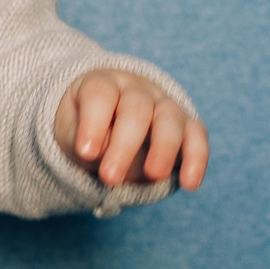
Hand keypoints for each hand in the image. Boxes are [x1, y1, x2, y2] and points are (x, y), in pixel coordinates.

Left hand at [55, 69, 208, 191]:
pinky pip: (197, 137)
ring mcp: (164, 105)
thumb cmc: (86, 133)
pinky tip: (190, 184)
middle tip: (110, 177)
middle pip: (136, 108)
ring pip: (170, 119)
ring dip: (164, 148)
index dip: (93, 122)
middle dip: (124, 145)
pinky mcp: (186, 127)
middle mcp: (137, 90)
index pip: (100, 94)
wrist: (107, 129)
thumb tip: (104, 154)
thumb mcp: (73, 136)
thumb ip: (87, 144)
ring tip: (154, 175)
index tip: (85, 152)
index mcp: (103, 84)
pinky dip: (196, 159)